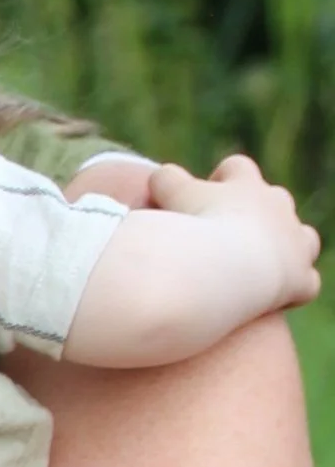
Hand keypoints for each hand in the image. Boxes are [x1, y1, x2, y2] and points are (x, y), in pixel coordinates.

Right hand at [151, 154, 321, 310]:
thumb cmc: (194, 225)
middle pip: (276, 199)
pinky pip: (306, 282)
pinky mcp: (302, 279)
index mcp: (246, 185)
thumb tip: (161, 179)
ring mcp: (295, 243)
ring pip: (304, 238)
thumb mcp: (168, 192)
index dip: (221, 178)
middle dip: (257, 212)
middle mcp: (278, 208)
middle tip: (224, 233)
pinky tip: (268, 298)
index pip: (237, 168)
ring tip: (257, 264)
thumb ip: (165, 179)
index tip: (202, 194)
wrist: (226, 267)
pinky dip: (292, 288)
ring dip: (286, 246)